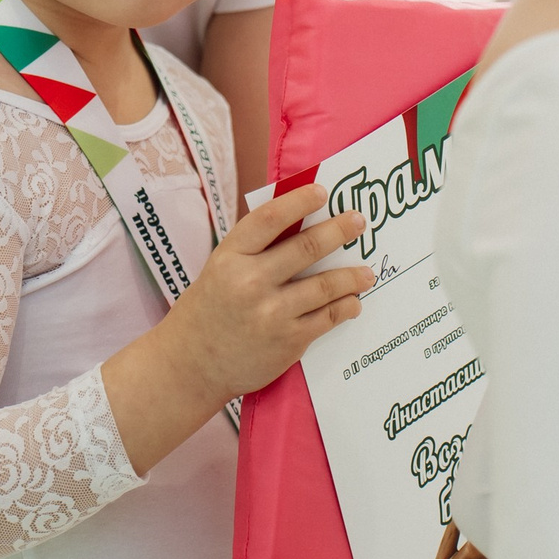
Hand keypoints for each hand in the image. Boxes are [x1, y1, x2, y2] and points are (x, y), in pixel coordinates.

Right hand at [103, 183, 368, 473]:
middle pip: (306, 249)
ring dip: (351, 276)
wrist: (192, 365)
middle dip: (338, 231)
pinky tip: (352, 303)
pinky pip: (327, 318)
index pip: (269, 219)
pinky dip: (344, 308)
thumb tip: (302, 223)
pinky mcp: (288, 341)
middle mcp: (250, 282)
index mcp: (230, 257)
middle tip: (358, 221)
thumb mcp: (221, 269)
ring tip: (366, 273)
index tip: (321, 192)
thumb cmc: (209, 310)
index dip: (298, 202)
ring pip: (324, 286)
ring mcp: (271, 314)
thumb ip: (255, 250)